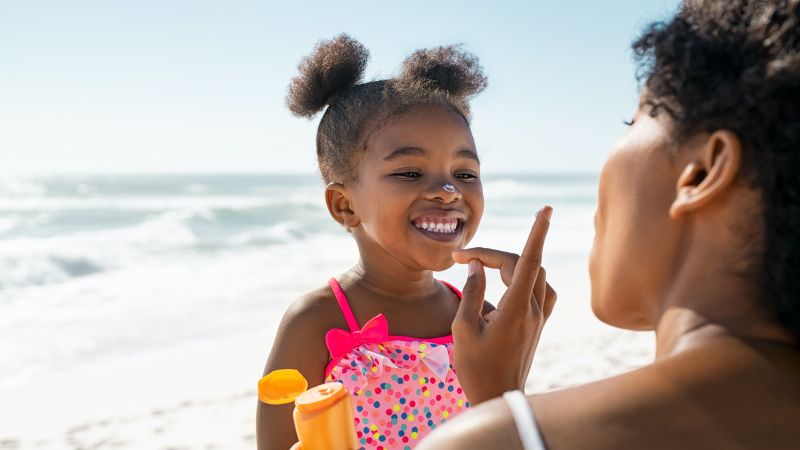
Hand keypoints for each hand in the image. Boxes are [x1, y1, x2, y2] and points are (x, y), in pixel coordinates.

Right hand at [450, 206, 556, 404]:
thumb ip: (471, 293)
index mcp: (514, 311)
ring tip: (486, 268)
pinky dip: (527, 278)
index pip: (529, 262)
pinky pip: (542, 290)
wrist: (498, 397)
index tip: (545, 209)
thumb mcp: (463, 329)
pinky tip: (509, 282)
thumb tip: (476, 265)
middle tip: (463, 259)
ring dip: (513, 264)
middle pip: (523, 265)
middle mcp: (532, 311)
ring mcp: (539, 318)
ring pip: (536, 275)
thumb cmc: (475, 367)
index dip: (537, 233)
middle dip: (494, 255)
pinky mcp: (539, 324)